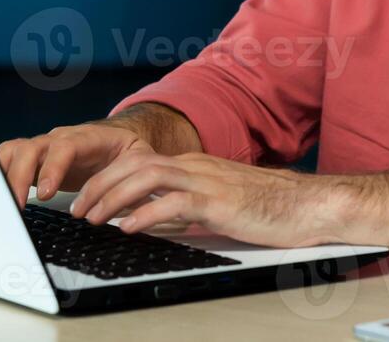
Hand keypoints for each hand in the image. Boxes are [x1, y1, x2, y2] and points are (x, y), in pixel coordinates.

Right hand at [0, 123, 153, 210]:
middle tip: (18, 206)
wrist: (118, 141)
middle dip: (21, 177)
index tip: (46, 193)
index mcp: (86, 138)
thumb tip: (131, 202)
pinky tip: (2, 197)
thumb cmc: (128, 154)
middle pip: (31, 148)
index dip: (52, 168)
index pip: (64, 147)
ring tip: (5, 205)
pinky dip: (1, 174)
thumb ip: (134, 178)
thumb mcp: (139, 162)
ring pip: (14, 151)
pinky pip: (9, 159)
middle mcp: (59, 139)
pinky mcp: (34, 160)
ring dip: (6, 175)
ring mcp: (44, 147)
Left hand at [68, 150, 342, 247]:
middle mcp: (196, 167)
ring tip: (93, 217)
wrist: (309, 205)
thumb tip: (154, 222)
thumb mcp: (219, 205)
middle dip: (100, 185)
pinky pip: (174, 201)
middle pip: (134, 164)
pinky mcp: (219, 201)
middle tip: (79, 208)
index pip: (139, 162)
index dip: (108, 178)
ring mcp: (207, 181)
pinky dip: (146, 212)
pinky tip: (129, 226)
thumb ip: (187, 209)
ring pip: (146, 176)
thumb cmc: (270, 208)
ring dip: (113, 196)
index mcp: (195, 166)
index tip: (88, 198)